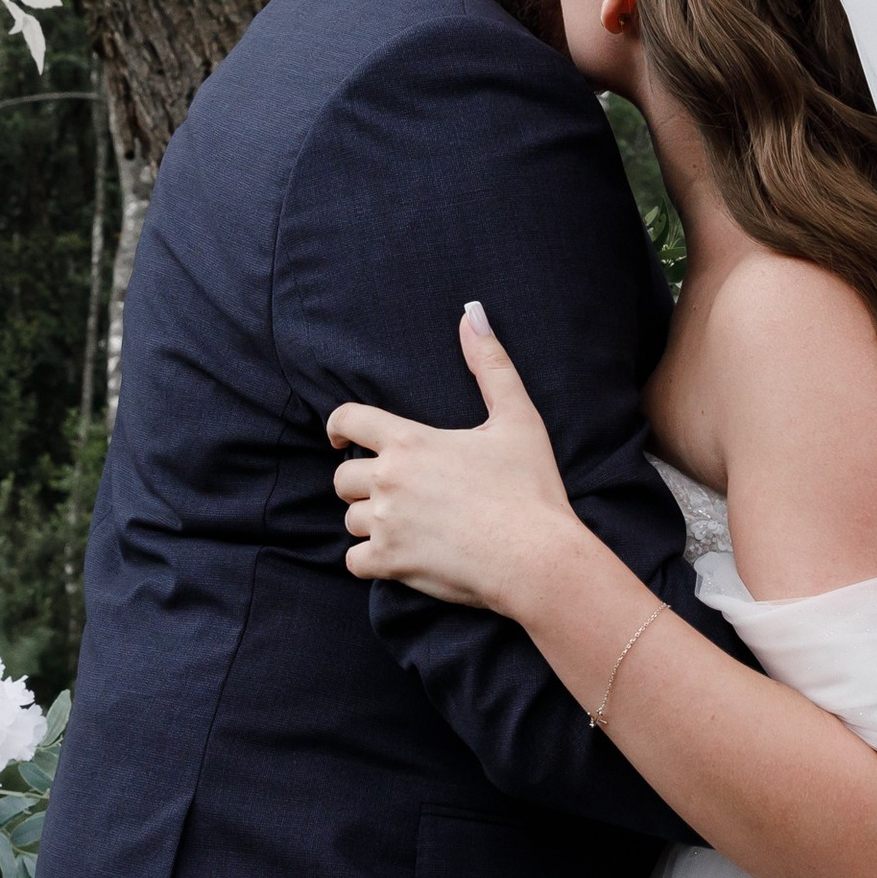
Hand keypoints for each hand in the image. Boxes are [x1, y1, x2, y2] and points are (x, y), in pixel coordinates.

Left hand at [328, 307, 584, 614]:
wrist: (537, 558)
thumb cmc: (530, 487)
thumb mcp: (518, 418)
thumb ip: (490, 364)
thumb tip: (472, 313)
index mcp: (410, 441)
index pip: (347, 420)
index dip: (339, 427)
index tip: (342, 439)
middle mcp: (389, 480)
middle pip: (343, 478)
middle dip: (362, 483)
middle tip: (394, 491)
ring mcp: (386, 524)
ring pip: (350, 520)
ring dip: (370, 522)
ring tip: (407, 524)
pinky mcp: (391, 564)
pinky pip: (354, 561)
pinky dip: (370, 560)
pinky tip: (398, 556)